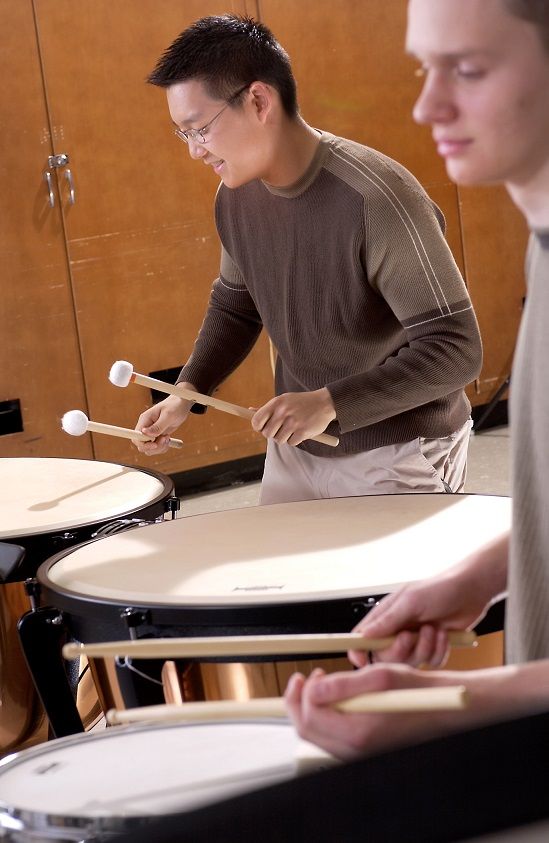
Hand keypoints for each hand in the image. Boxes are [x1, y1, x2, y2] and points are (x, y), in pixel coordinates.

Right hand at [134, 388, 193, 454]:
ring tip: (168, 438)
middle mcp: (146, 427)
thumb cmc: (175, 406)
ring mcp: (151, 432)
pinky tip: (169, 440)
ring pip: (149, 449)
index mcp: (145, 420)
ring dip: (160, 448)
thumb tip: (145, 433)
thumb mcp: (168, 415)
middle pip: (142, 445)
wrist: (182, 404)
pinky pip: (156, 447)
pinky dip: (163, 447)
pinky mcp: (158, 435)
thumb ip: (157, 426)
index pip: (136, 437)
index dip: (143, 444)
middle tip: (165, 439)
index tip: (155, 444)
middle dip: (154, 447)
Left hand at [251, 388, 335, 444]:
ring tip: (292, 429)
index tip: (262, 428)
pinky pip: (291, 443)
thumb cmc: (300, 402)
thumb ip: (268, 407)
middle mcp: (283, 412)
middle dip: (273, 434)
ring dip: (285, 437)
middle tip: (280, 430)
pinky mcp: (303, 432)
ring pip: (279, 440)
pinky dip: (295, 440)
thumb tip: (250, 410)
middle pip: (267, 433)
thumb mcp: (284, 399)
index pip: (256, 420)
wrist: (324, 403)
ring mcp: (293, 423)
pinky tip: (300, 431)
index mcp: (277, 403)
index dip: (258, 427)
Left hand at [285, 664, 458, 760]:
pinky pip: (333, 737)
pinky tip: (337, 697)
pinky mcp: (363, 749)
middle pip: (307, 731)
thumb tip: (314, 688)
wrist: (443, 709)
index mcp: (358, 733)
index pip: (310, 717)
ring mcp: (359, 753)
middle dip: (299, 702)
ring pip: (318, 735)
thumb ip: (342, 685)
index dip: (303, 693)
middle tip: (304, 679)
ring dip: (312, 708)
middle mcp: (355, 751)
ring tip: (323, 683)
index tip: (308, 674)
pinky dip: (327, 716)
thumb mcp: (379, 678)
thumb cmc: (417, 692)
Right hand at [349, 535, 508, 668]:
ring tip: (434, 629)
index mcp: (385, 615)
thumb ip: (387, 620)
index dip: (358, 651)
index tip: (362, 661)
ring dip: (424, 648)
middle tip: (411, 636)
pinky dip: (439, 651)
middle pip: (384, 657)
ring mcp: (415, 641)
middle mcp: (397, 630)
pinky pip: (430, 663)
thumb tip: (363, 636)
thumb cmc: (439, 589)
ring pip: (410, 662)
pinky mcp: (432, 648)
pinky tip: (444, 635)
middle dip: (400, 650)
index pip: (361, 637)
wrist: (471, 591)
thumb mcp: (411, 602)